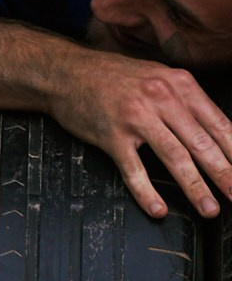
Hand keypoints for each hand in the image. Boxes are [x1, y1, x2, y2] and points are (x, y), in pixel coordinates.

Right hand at [45, 51, 231, 217]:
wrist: (66, 72)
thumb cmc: (111, 76)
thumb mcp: (157, 76)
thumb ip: (184, 100)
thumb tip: (213, 128)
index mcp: (179, 85)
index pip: (218, 124)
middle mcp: (161, 99)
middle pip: (201, 143)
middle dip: (225, 174)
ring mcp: (136, 118)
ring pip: (174, 158)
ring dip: (195, 188)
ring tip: (209, 209)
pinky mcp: (111, 135)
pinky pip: (133, 169)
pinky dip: (146, 192)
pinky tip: (158, 208)